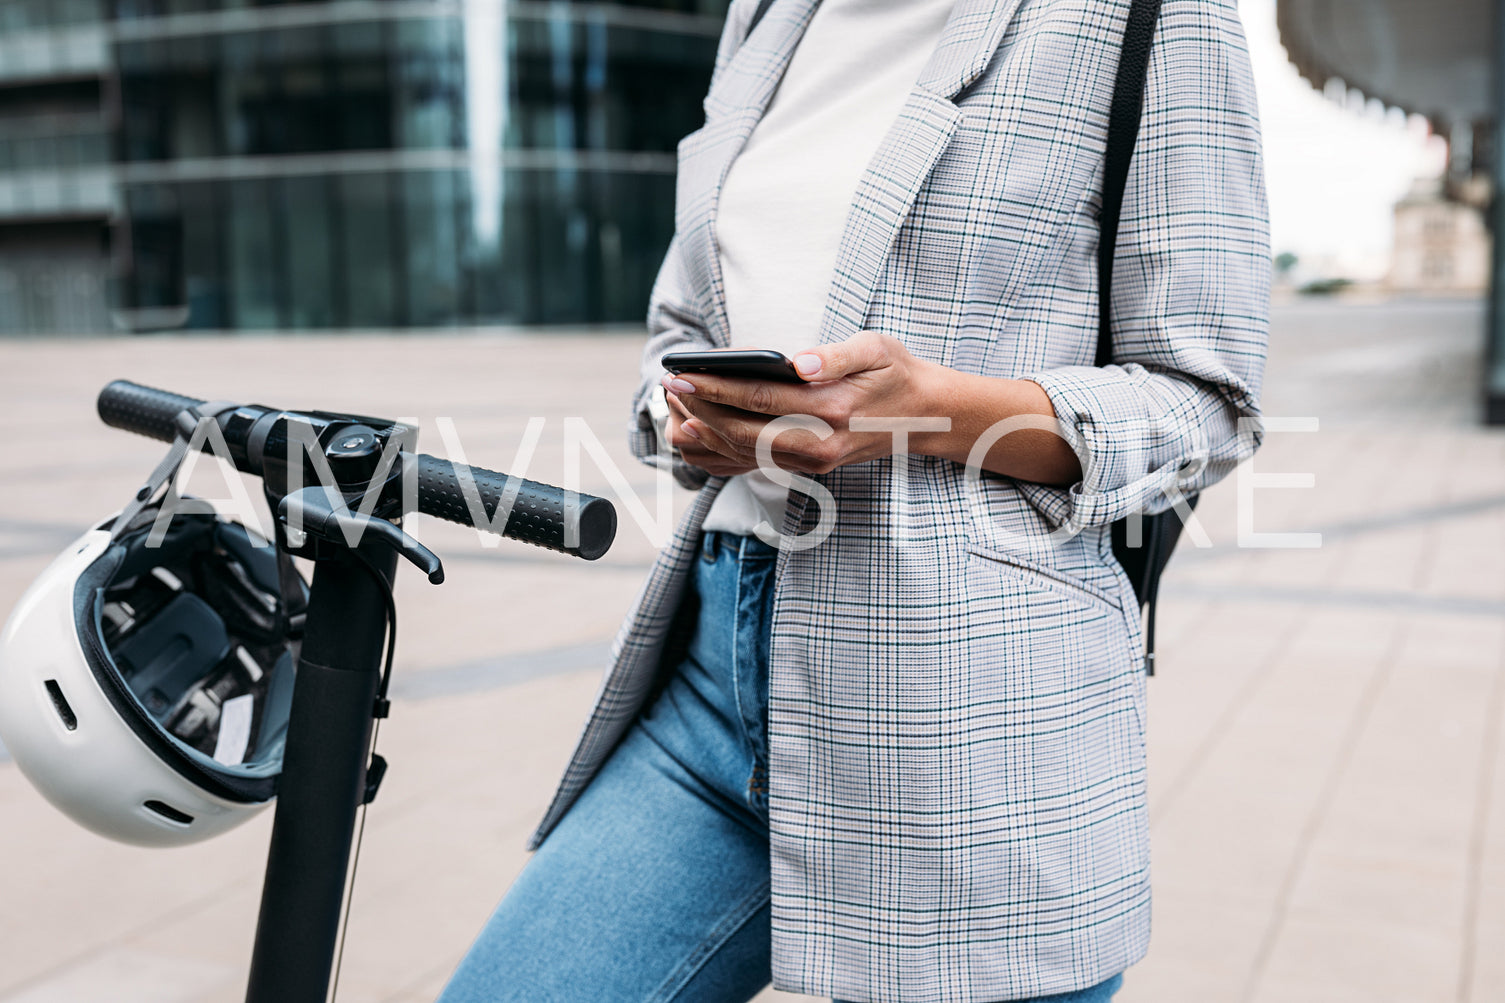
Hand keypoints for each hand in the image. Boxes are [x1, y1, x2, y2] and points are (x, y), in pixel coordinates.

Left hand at [663, 331, 941, 475]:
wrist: (925, 416)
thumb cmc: (896, 373)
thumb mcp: (876, 349)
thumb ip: (834, 355)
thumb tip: (797, 362)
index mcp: (831, 410)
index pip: (758, 399)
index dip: (714, 388)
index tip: (681, 374)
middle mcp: (818, 444)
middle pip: (741, 431)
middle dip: (699, 410)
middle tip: (668, 387)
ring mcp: (813, 462)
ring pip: (744, 453)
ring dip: (704, 432)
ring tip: (675, 408)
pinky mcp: (809, 468)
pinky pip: (754, 464)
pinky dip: (721, 451)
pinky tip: (698, 434)